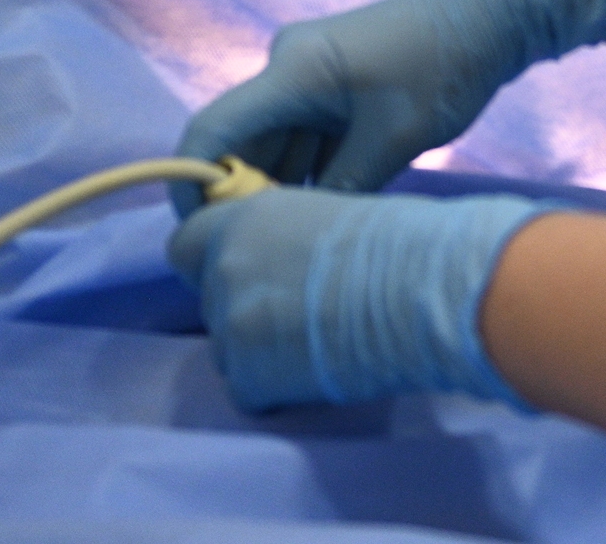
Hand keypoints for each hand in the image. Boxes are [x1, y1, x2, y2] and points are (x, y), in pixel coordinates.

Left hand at [167, 182, 548, 409]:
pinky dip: (277, 390)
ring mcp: (230, 325)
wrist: (419, 288)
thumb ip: (284, 237)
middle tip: (301, 314)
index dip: (213, 262)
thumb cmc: (398, 240)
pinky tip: (319, 371)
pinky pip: (248, 391)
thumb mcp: (325, 214)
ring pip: (228, 350)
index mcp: (243, 219)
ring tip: (317, 345)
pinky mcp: (247, 376)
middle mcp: (224, 268)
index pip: (185, 245)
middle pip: (211, 300)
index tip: (248, 274)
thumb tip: (284, 260)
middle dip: (247, 309)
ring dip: (261, 351)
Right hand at [171, 0, 605, 211]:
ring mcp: (312, 76)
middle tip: (259, 254)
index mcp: (291, 71)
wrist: (494, 15)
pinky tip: (324, 212)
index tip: (198, 236)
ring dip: (281, 188)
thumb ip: (340, 189)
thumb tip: (300, 236)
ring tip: (293, 242)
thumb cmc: (443, 70)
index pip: (213, 130)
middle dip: (244, 197)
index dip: (192, 183)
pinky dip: (310, 172)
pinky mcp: (336, 85)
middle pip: (243, 142)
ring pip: (277, 144)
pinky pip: (306, 136)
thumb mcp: (393, 141)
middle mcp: (288, 69)